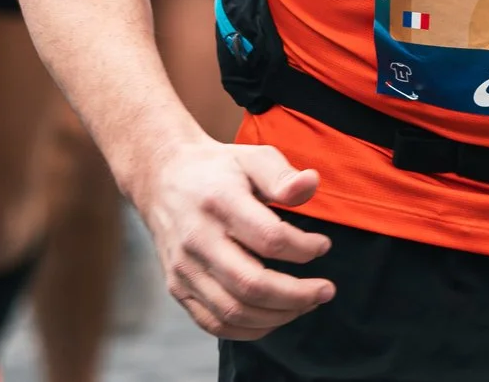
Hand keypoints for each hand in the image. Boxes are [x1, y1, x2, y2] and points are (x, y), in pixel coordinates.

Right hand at [130, 135, 333, 339]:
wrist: (162, 179)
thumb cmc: (218, 169)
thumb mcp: (252, 157)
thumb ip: (282, 175)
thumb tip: (311, 185)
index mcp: (219, 202)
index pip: (269, 238)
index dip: (304, 249)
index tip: (323, 245)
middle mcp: (197, 239)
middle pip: (252, 285)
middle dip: (298, 295)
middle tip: (326, 291)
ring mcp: (184, 268)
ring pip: (234, 312)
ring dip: (279, 315)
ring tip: (306, 304)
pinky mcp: (177, 287)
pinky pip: (214, 324)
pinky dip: (249, 330)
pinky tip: (275, 316)